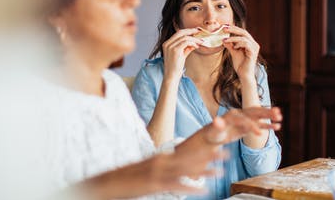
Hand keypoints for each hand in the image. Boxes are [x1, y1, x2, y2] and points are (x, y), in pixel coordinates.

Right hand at [80, 146, 226, 198]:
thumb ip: (160, 168)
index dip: (202, 149)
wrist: (107, 183)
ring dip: (205, 169)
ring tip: (221, 169)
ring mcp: (158, 173)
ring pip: (186, 169)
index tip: (216, 145)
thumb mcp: (146, 170)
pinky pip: (176, 185)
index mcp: (160, 158)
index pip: (185, 152)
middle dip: (209, 155)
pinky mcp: (154, 184)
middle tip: (226, 151)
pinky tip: (203, 189)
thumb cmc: (125, 178)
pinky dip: (190, 186)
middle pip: (190, 157)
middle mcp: (161, 162)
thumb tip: (172, 168)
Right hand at [162, 28, 203, 79]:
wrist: (171, 76)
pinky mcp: (175, 50)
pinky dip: (193, 43)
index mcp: (167, 44)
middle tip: (199, 31)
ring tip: (201, 41)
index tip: (195, 31)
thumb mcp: (182, 54)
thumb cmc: (176, 67)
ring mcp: (170, 46)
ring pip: (185, 37)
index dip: (187, 31)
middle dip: (191, 31)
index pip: (178, 33)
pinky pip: (186, 42)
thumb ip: (187, 48)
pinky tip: (196, 46)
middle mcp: (167, 44)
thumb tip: (194, 43)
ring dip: (195, 39)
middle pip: (180, 32)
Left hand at [177, 106, 281, 154]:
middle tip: (278, 113)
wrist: (213, 135)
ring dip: (269, 116)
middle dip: (265, 113)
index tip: (259, 134)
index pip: (244, 119)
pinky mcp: (247, 126)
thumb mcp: (213, 130)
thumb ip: (217, 125)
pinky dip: (267, 125)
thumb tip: (217, 121)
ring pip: (259, 117)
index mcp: (232, 114)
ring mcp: (244, 119)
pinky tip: (277, 126)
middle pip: (254, 112)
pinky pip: (259, 125)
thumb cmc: (212, 133)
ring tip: (280, 117)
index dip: (251, 126)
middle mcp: (240, 114)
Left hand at [222, 26, 259, 80]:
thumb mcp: (233, 53)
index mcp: (250, 43)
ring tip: (225, 40)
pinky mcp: (253, 52)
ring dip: (233, 38)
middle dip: (233, 29)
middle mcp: (254, 44)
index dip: (234, 28)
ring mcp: (254, 48)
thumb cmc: (240, 65)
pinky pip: (246, 44)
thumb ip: (230, 45)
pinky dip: (239, 44)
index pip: (242, 32)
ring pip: (244, 38)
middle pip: (244, 32)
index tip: (224, 26)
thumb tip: (224, 39)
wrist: (244, 75)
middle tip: (224, 28)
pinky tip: (234, 47)